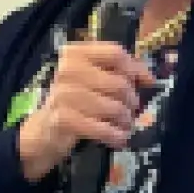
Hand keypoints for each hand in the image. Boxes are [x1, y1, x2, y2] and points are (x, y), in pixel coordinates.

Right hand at [16, 42, 154, 182]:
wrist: (44, 131)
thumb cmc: (75, 102)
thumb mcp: (93, 80)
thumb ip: (119, 73)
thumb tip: (149, 77)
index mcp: (76, 53)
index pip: (115, 53)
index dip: (136, 68)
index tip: (147, 82)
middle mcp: (68, 69)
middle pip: (119, 83)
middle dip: (132, 101)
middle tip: (131, 111)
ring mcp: (63, 94)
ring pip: (114, 107)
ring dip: (125, 121)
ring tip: (124, 125)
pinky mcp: (63, 119)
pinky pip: (102, 129)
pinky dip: (115, 136)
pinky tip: (118, 139)